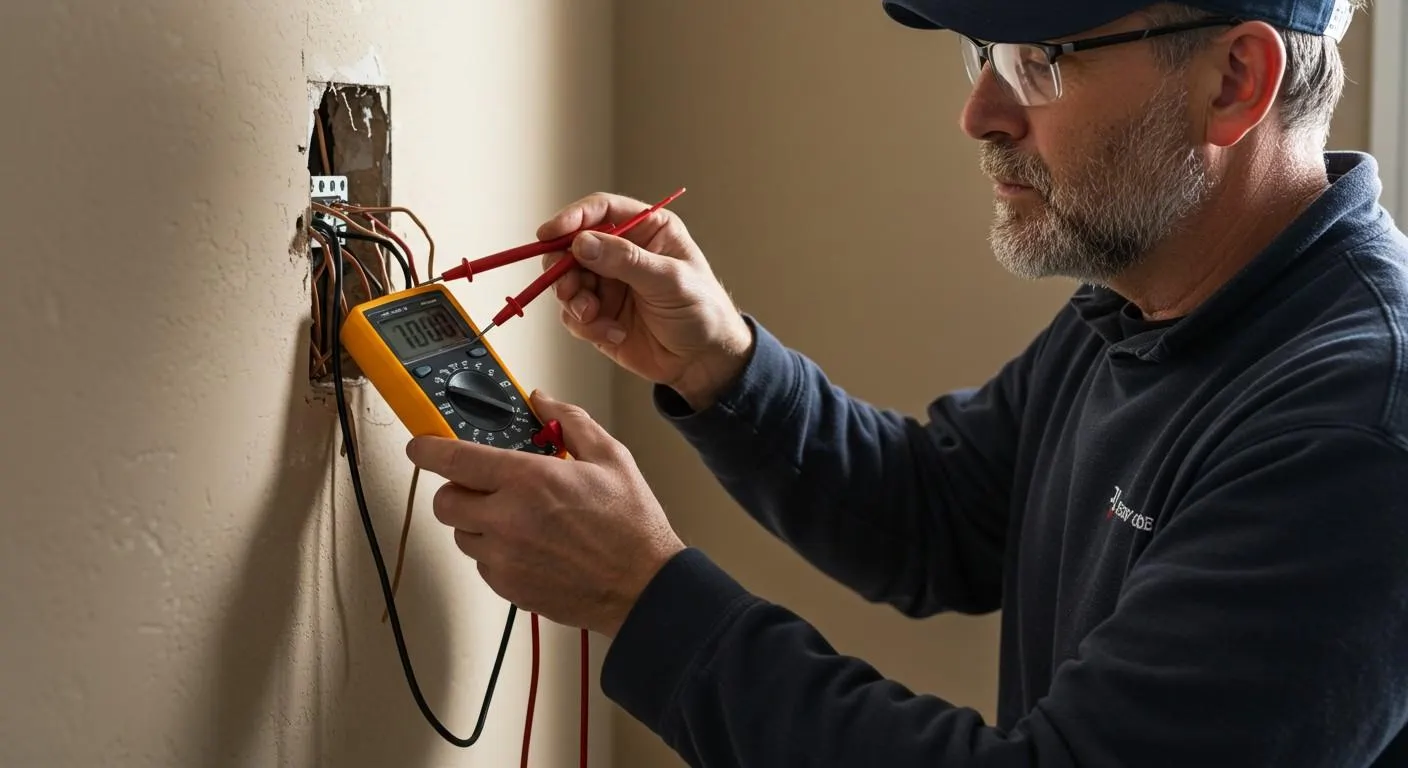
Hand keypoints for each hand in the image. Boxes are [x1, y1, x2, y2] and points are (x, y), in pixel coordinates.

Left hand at [404, 390, 685, 636]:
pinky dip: (495, 551)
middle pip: (445, 501)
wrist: (643, 586)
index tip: (420, 445)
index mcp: (529, 480)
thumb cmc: (631, 525)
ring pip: (461, 533)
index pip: (453, 459)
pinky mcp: (508, 587)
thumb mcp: (610, 456)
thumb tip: (542, 400)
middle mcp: (508, 519)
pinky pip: (481, 563)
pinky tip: (529, 545)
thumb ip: (569, 421)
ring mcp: (504, 557)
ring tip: (516, 518)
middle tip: (483, 485)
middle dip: (457, 489)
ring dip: (477, 521)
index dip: (428, 448)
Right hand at [537, 192, 754, 409]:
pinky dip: (586, 325)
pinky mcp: (599, 313)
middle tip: (568, 287)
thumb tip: (583, 244)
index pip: (601, 210)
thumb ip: (625, 260)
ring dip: (574, 300)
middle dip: (564, 266)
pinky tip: (613, 332)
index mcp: (646, 230)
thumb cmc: (702, 311)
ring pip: (566, 281)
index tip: (550, 233)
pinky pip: (573, 314)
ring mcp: (608, 283)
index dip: (572, 218)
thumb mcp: (669, 280)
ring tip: (593, 315)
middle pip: (572, 245)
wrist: (703, 360)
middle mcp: (622, 252)